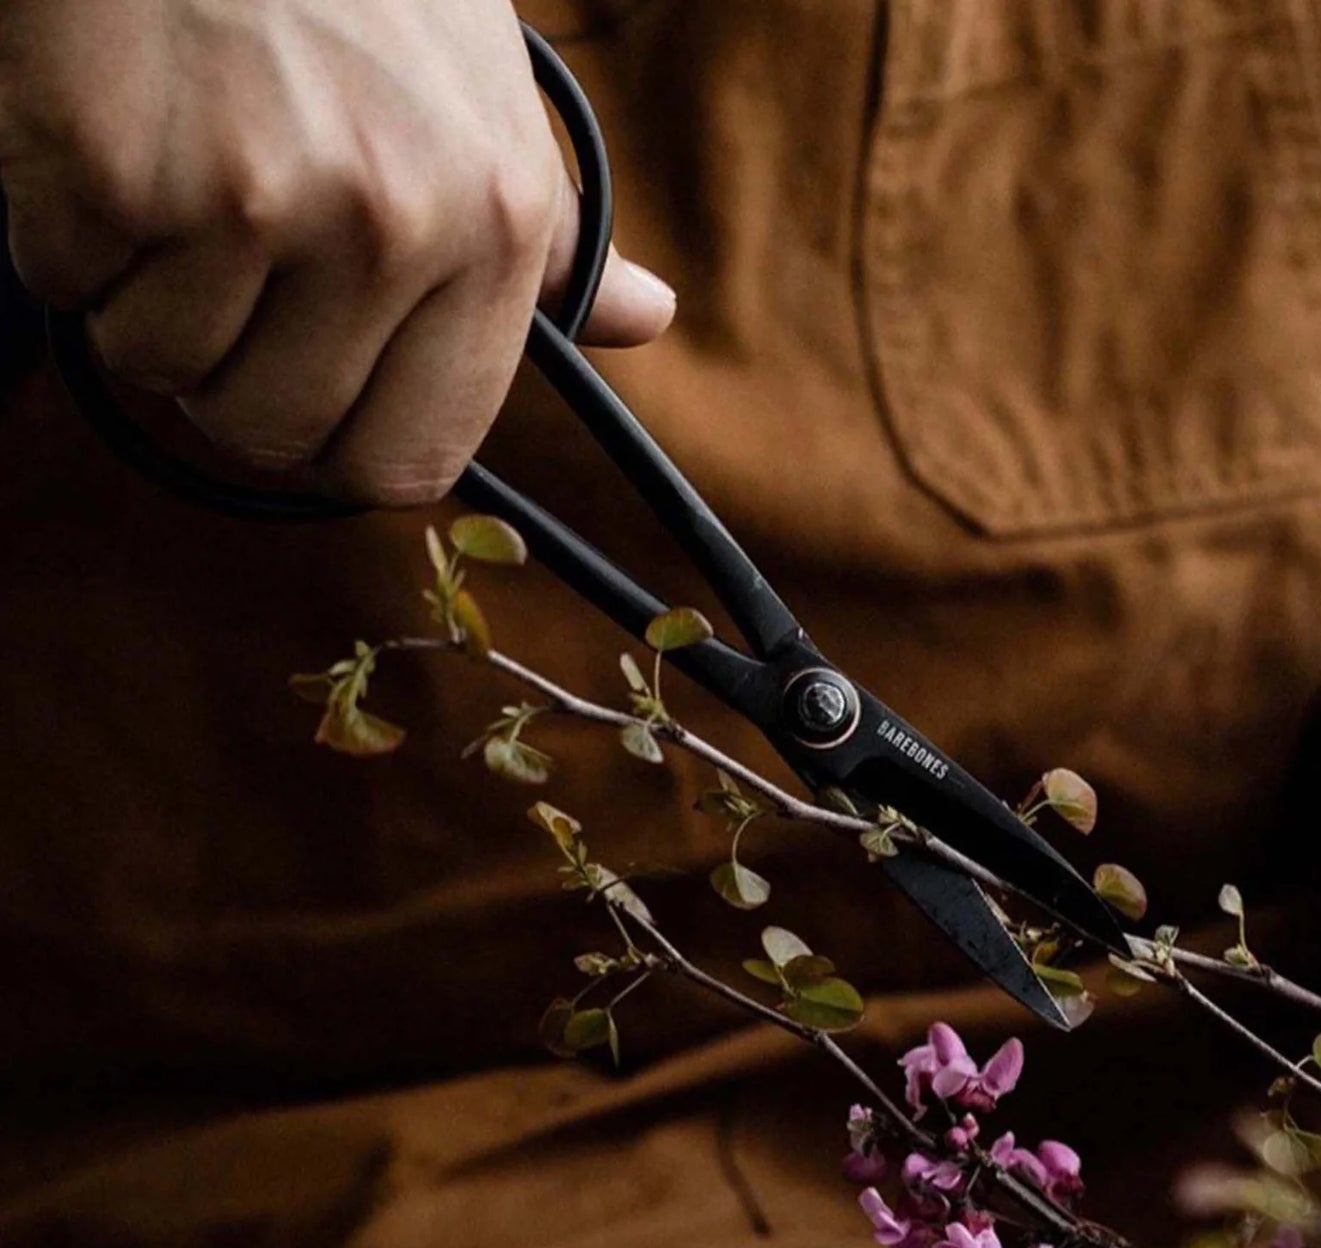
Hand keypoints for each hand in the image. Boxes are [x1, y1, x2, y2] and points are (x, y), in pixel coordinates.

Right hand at [0, 0, 674, 504]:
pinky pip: (68, 284)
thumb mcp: (495, 109)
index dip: (345, 445)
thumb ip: (555, 245)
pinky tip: (120, 137)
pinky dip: (71, 231)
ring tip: (182, 178)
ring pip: (162, 368)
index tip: (318, 397)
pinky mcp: (117, 164)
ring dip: (151, 299)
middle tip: (233, 276)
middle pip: (276, 437)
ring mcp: (255, 196)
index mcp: (495, 230)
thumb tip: (647, 319)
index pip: (411, 459)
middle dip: (234, 382)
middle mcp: (391, 225)